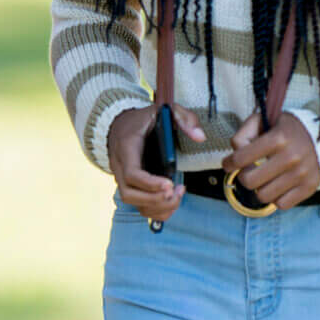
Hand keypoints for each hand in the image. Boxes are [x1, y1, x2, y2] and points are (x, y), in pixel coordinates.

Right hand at [108, 103, 203, 224]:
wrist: (120, 124)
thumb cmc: (144, 119)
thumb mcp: (164, 110)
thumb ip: (184, 118)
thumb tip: (200, 136)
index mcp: (127, 147)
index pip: (131, 173)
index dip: (150, 183)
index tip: (170, 184)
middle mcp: (119, 166)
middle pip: (129, 194)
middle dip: (154, 200)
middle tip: (176, 192)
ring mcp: (122, 178)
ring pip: (132, 203)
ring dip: (156, 206)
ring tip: (177, 195)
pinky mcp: (129, 185)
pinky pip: (137, 204)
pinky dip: (155, 209)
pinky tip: (171, 201)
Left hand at [227, 113, 319, 209]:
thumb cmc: (289, 130)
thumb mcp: (267, 120)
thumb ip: (245, 132)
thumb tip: (235, 152)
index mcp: (278, 138)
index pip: (240, 158)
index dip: (228, 163)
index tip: (228, 164)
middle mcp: (291, 157)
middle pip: (249, 181)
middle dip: (244, 176)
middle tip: (249, 171)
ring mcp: (301, 174)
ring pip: (263, 196)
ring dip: (260, 189)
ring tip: (264, 179)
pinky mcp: (309, 187)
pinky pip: (281, 204)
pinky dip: (276, 197)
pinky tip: (278, 185)